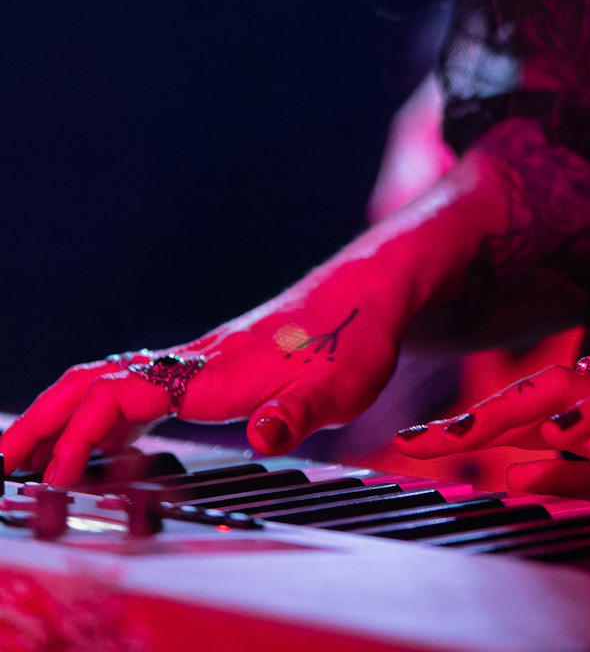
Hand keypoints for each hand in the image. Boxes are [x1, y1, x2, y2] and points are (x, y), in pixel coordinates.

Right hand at [1, 295, 401, 488]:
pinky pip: (137, 387)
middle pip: (96, 382)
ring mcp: (199, 362)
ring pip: (110, 381)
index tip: (54, 480)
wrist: (372, 291)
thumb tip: (264, 435)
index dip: (81, 438)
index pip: (123, 400)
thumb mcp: (340, 386)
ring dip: (61, 415)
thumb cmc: (356, 339)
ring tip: (21, 454)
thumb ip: (297, 413)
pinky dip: (99, 413)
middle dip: (42, 420)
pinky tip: (92, 442)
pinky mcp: (210, 368)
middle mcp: (195, 362)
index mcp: (213, 373)